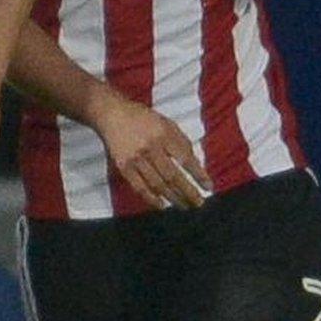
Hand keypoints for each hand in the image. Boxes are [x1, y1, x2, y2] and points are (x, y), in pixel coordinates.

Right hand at [87, 88, 209, 208]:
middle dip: (188, 192)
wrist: (111, 114)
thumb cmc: (142, 118)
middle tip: (199, 202)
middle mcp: (150, 147)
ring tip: (184, 206)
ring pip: (157, 184)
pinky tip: (162, 205)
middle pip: (173, 175)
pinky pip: (139, 187)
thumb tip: (195, 164)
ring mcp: (135, 158)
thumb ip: (181, 141)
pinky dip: (151, 198)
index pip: (186, 159)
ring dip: (173, 198)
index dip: (198, 175)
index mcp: (164, 135)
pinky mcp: (123, 166)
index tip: (209, 187)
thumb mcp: (166, 122)